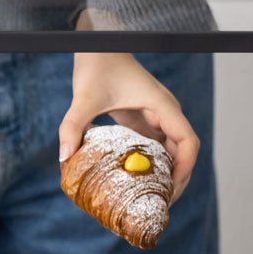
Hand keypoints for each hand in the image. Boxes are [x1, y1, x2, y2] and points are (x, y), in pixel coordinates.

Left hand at [59, 40, 199, 201]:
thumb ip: (73, 125)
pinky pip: (154, 149)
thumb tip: (64, 156)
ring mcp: (155, 119)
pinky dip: (150, 167)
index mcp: (162, 106)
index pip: (188, 142)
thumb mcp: (84, 96)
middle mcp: (165, 114)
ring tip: (149, 201)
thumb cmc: (97, 65)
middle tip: (158, 206)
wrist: (97, 47)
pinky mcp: (143, 122)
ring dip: (164, 175)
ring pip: (170, 153)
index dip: (185, 168)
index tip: (170, 190)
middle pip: (183, 153)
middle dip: (176, 180)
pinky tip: (135, 184)